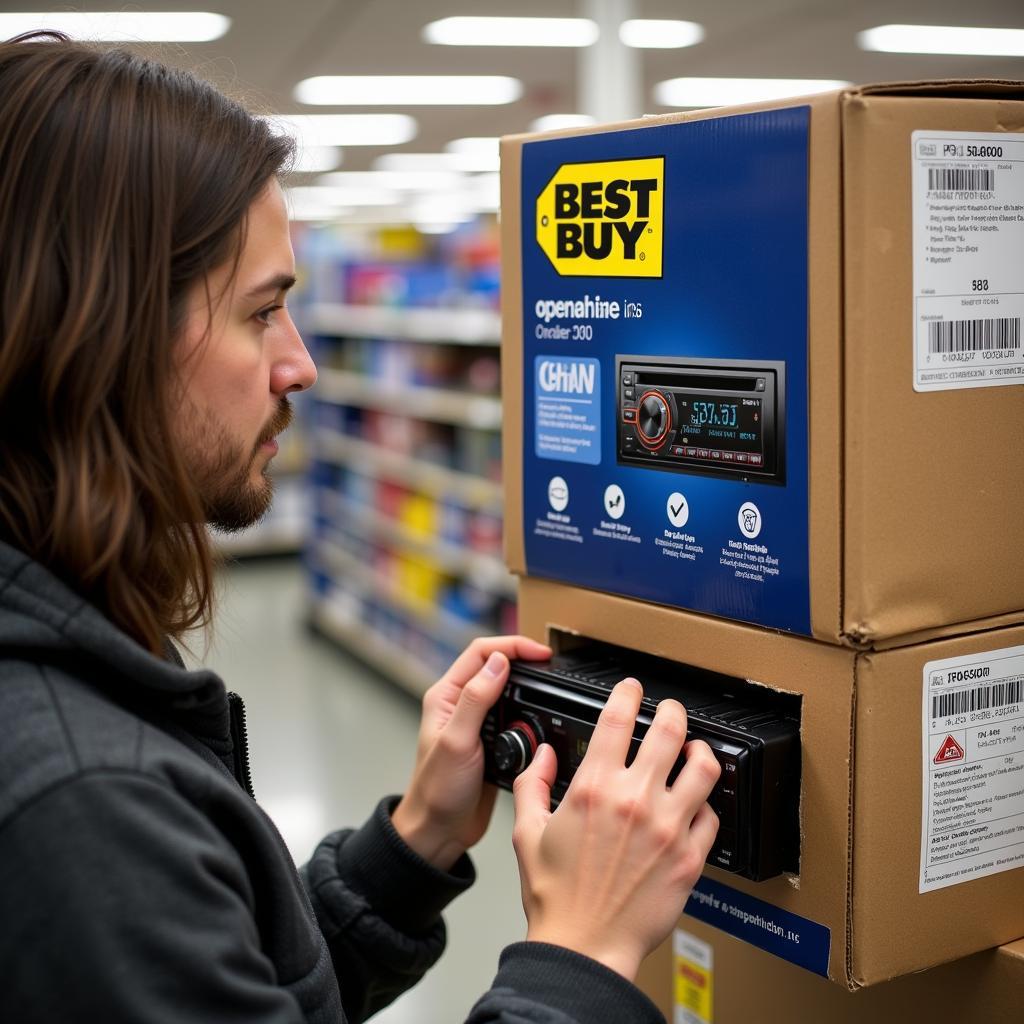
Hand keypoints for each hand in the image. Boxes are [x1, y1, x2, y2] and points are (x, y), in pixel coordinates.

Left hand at [392, 635, 551, 871]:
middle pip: (497, 666)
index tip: (541, 654)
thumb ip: (476, 699)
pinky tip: (543, 721)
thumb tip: (499, 662)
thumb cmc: (436, 790)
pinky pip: (515, 717)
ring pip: (509, 691)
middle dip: (525, 662)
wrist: (439, 831)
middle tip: (552, 668)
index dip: (513, 647)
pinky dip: (531, 714)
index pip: (482, 653)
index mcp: (446, 696)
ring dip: (529, 689)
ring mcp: (477, 723)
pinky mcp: (492, 742)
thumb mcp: (457, 741)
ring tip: (551, 691)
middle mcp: (461, 704)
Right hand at [512, 679, 720, 981]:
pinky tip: (697, 804)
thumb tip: (541, 756)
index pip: (617, 720)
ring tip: (696, 750)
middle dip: (672, 711)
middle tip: (671, 711)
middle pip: (670, 732)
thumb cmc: (556, 897)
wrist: (584, 946)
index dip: (627, 694)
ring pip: (703, 769)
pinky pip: (712, 817)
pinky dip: (706, 805)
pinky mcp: (689, 858)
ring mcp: (667, 828)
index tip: (631, 689)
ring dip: (700, 751)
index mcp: (594, 789)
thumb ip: (531, 785)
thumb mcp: (527, 833)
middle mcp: (634, 801)